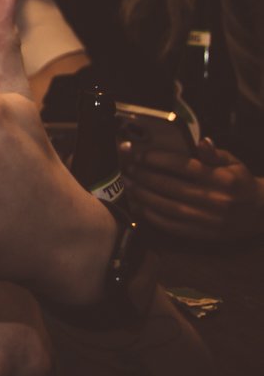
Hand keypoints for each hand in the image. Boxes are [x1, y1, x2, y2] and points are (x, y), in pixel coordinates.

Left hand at [124, 137, 263, 240]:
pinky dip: (151, 215)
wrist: (260, 214)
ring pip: (167, 207)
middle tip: (126, 167)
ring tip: (127, 183)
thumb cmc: (240, 183)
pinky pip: (170, 225)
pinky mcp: (201, 234)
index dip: (157, 159)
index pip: (183, 166)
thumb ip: (213, 153)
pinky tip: (138, 204)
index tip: (138, 153)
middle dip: (143, 175)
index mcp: (222, 179)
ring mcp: (207, 220)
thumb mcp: (233, 163)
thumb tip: (200, 141)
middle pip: (170, 186)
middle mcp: (215, 200)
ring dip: (143, 195)